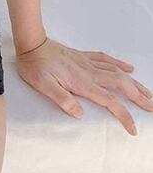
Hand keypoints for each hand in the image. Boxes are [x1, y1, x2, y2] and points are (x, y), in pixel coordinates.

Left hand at [16, 36, 152, 135]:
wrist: (30, 43)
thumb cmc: (34, 65)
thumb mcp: (43, 86)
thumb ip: (62, 99)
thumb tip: (80, 113)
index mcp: (82, 82)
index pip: (109, 101)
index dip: (123, 115)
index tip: (133, 129)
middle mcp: (89, 71)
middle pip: (121, 84)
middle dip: (139, 97)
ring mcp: (86, 62)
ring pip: (117, 72)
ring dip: (135, 83)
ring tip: (148, 93)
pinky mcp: (82, 56)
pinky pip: (105, 59)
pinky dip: (119, 64)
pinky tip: (129, 68)